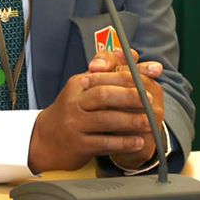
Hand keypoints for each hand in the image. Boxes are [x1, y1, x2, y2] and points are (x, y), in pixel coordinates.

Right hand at [27, 49, 164, 173]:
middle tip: (150, 100)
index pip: (106, 74)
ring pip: (105, 120)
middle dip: (129, 96)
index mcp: (78, 83)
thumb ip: (109, 69)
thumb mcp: (85, 87)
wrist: (46, 139)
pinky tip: (138, 142)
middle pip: (104, 95)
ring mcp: (74, 124)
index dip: (131, 73)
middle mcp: (74, 102)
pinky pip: (104, 142)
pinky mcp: (78, 145)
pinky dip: (123, 142)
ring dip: (130, 120)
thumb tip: (135, 54)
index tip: (153, 72)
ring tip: (150, 122)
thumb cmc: (73, 109)